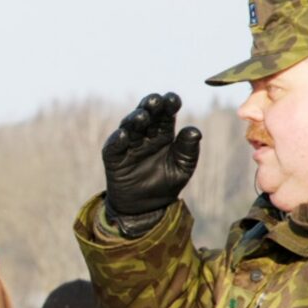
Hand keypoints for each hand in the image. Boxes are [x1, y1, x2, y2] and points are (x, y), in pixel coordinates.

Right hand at [102, 92, 201, 235]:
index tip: (173, 100)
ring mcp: (128, 144)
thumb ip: (188, 150)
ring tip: (142, 116)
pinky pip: (114, 146)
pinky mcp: (113, 157)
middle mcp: (145, 135)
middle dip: (150, 105)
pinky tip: (124, 135)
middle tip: (156, 100)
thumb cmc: (166, 184)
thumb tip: (194, 130)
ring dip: (134, 119)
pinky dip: (118, 139)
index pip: (166, 113)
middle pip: (147, 114)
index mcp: (163, 133)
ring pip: (129, 126)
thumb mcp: (182, 168)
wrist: (145, 207)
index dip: (169, 104)